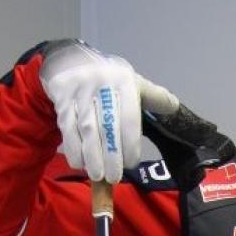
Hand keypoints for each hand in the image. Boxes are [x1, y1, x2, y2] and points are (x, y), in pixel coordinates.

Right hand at [39, 40, 179, 182]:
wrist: (71, 59)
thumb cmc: (109, 78)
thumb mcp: (133, 81)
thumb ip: (154, 96)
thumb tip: (173, 107)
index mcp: (124, 82)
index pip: (129, 118)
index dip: (130, 144)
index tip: (131, 163)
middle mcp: (102, 86)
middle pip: (107, 126)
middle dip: (111, 155)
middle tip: (115, 176)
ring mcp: (79, 92)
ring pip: (86, 129)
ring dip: (91, 156)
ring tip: (98, 175)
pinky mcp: (61, 98)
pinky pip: (66, 127)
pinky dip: (73, 148)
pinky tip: (79, 163)